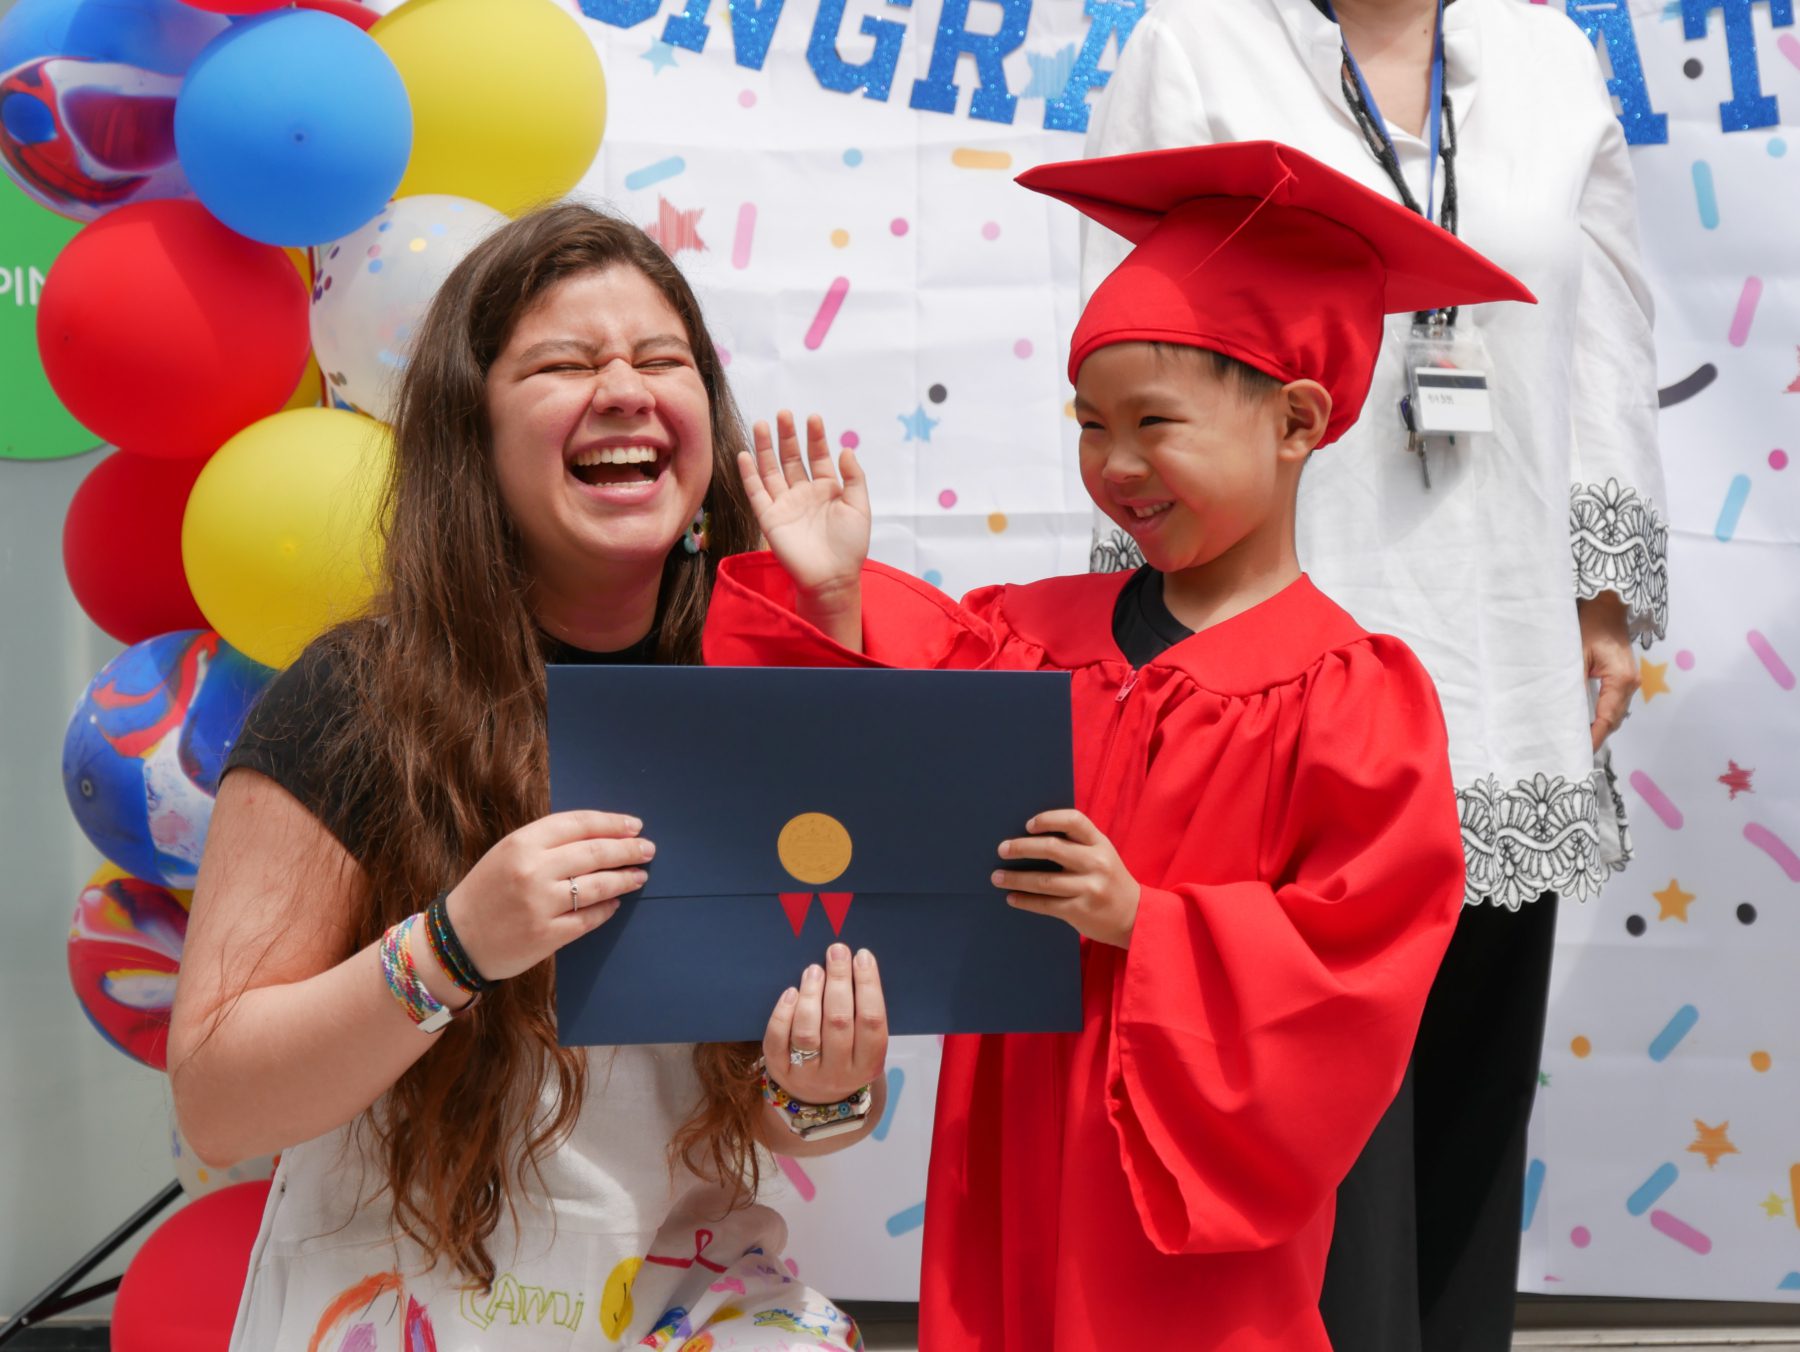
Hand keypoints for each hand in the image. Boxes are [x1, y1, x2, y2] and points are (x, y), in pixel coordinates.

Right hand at [443, 811, 650, 981]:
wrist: (456, 940)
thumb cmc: (487, 890)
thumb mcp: (508, 853)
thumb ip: (548, 842)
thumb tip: (601, 835)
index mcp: (522, 843)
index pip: (579, 824)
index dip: (612, 824)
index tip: (634, 826)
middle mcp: (532, 870)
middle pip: (595, 853)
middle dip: (628, 850)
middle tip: (647, 850)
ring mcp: (540, 904)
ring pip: (598, 886)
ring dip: (624, 879)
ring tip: (639, 876)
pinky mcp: (547, 935)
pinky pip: (589, 918)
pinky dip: (607, 909)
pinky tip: (615, 903)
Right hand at [740, 411, 868, 639]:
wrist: (832, 578)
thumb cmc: (850, 546)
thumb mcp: (860, 508)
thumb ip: (854, 478)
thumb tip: (846, 449)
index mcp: (827, 489)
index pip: (819, 456)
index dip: (816, 437)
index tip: (813, 417)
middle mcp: (804, 492)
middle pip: (792, 458)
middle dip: (788, 436)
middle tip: (784, 413)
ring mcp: (785, 504)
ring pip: (771, 470)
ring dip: (765, 448)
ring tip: (761, 424)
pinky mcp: (769, 517)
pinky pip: (756, 492)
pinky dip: (749, 474)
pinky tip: (745, 455)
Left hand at [764, 943, 886, 1104]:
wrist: (817, 1101)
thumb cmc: (845, 1059)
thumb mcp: (864, 1047)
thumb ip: (862, 1015)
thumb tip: (853, 965)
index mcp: (868, 1065)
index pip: (872, 1022)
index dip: (868, 986)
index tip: (862, 957)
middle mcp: (839, 1073)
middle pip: (839, 1022)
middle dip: (839, 981)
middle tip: (837, 951)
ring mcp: (807, 1074)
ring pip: (807, 1032)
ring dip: (811, 995)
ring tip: (814, 970)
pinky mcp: (780, 1071)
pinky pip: (778, 1041)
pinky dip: (783, 1014)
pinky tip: (791, 992)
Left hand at [995, 809, 1140, 948]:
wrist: (1134, 916)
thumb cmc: (1109, 880)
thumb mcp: (1102, 854)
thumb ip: (1077, 844)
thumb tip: (1030, 837)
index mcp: (1100, 843)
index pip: (1074, 821)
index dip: (1049, 819)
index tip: (1028, 824)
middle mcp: (1096, 863)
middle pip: (1052, 849)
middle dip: (1022, 847)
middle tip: (1002, 849)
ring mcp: (1089, 888)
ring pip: (1044, 880)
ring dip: (1015, 878)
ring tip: (997, 877)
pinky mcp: (1080, 910)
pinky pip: (1046, 904)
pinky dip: (1025, 901)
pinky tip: (1011, 897)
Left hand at [1578, 590, 1639, 750]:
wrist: (1606, 606)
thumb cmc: (1589, 626)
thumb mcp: (1575, 654)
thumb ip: (1571, 682)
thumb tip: (1560, 710)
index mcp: (1620, 679)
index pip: (1607, 717)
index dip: (1594, 736)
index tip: (1578, 752)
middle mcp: (1630, 684)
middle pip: (1613, 720)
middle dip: (1596, 736)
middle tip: (1572, 751)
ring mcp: (1629, 681)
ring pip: (1614, 713)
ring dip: (1599, 727)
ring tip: (1577, 741)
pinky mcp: (1623, 678)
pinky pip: (1613, 704)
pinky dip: (1601, 716)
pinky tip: (1585, 723)